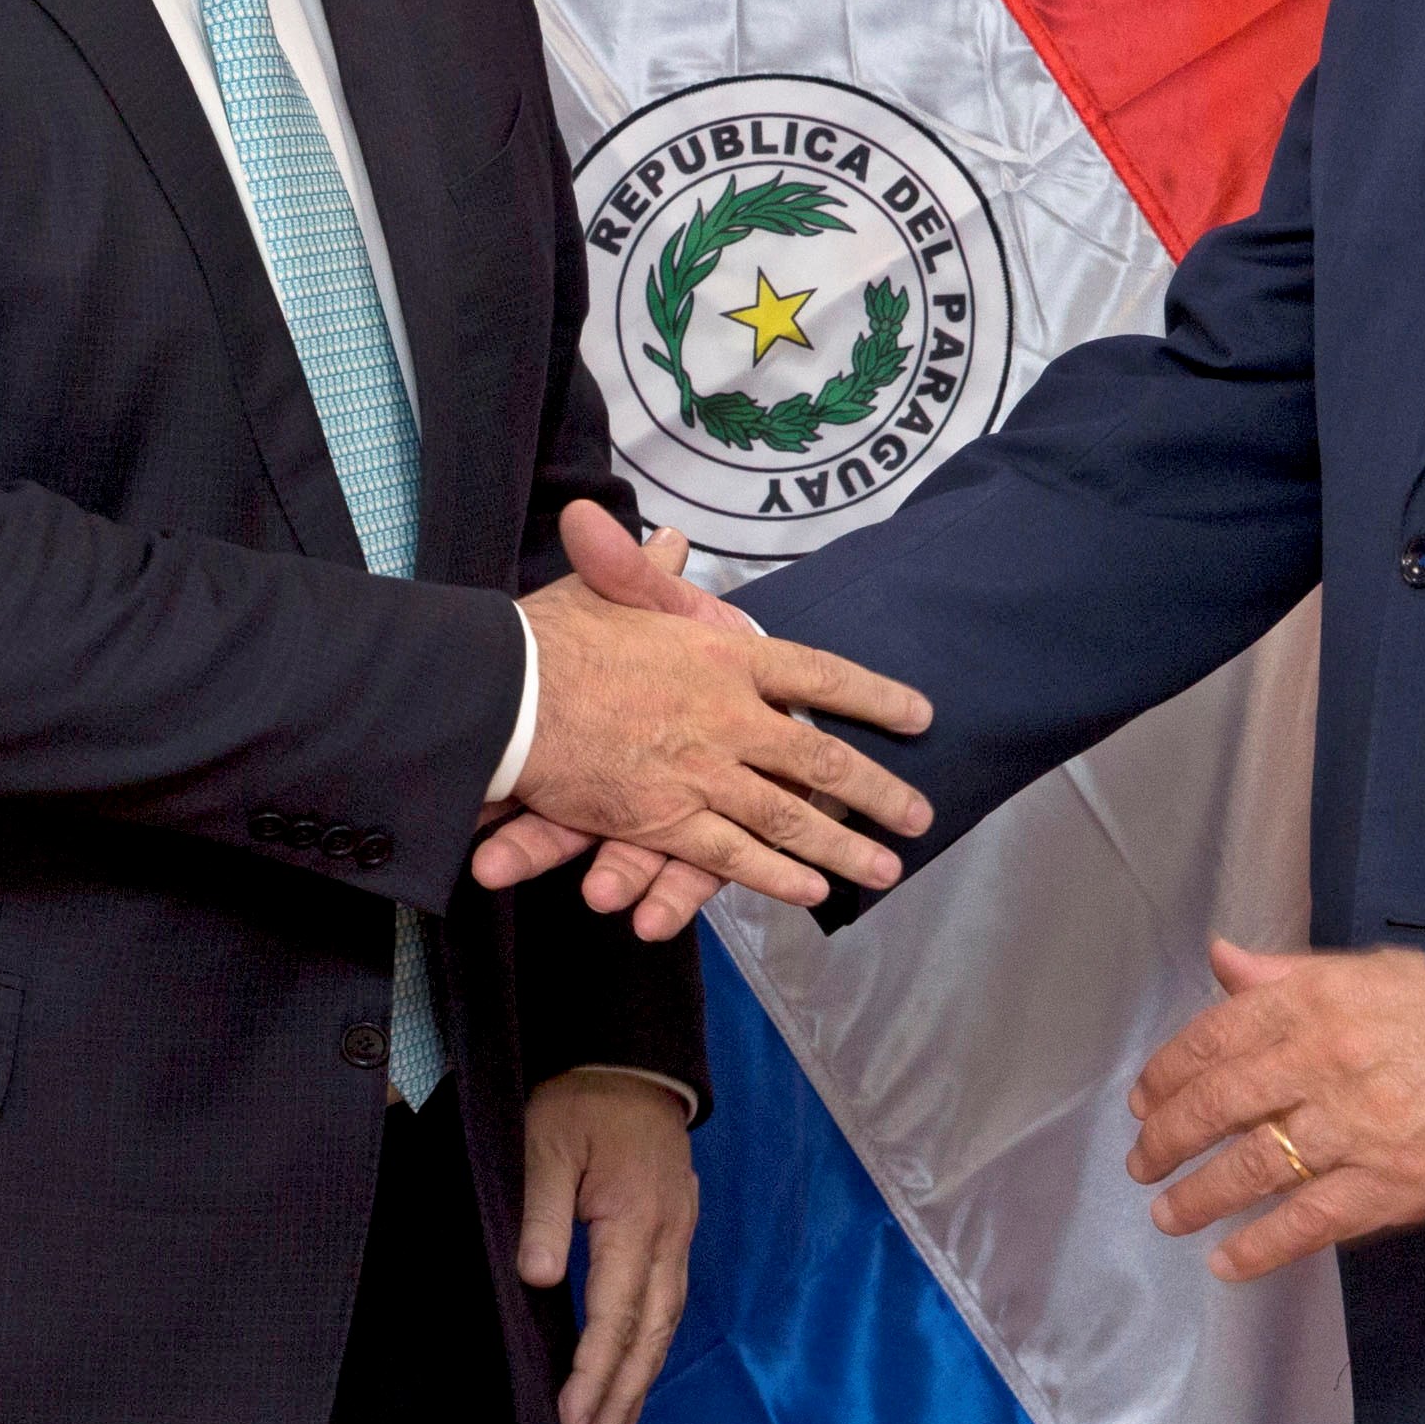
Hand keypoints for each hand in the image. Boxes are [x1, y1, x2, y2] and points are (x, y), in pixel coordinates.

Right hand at [487, 511, 929, 913]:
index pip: (817, 674)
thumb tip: (674, 537)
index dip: (872, 696)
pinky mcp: (666, 820)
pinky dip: (775, 874)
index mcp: (721, 654)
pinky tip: (813, 886)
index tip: (919, 715)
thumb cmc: (551, 638)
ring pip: (790, 819)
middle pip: (820, 759)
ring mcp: (701, 773)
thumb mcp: (606, 590)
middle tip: (921, 815)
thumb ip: (647, 569)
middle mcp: (726, 716)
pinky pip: (733, 856)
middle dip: (877, 790)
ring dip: (844, 845)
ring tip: (887, 868)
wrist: (503, 693)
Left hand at [522, 1068, 699, 1423]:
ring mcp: (678, 1236)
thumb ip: (541, 1210)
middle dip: (623, 1394)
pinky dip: (653, 1348)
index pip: (616, 1311)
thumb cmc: (581, 1101)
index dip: (595, 1369)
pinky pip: (670, 1304)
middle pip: (651, 1332)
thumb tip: (537, 1278)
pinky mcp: (676, 1233)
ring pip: (667, 1324)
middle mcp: (668, 1237)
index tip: (573, 1416)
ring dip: (641, 1380)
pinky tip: (638, 1376)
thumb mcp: (546, 1143)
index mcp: (634, 1218)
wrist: (633, 1061)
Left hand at [1123, 938, 1424, 1279]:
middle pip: (1219, 1104)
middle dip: (1167, 1137)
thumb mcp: (1370, 972)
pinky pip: (1308, 1222)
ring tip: (1168, 1214)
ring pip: (1250, 1167)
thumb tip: (1222, 961)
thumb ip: (1287, 975)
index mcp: (1315, 1003)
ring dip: (1197, 1196)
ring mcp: (1353, 1129)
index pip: (1215, 1037)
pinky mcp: (1388, 1186)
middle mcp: (1323, 1062)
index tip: (1145, 1097)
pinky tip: (1226, 1263)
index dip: (1168, 1071)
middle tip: (1142, 1160)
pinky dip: (1259, 1247)